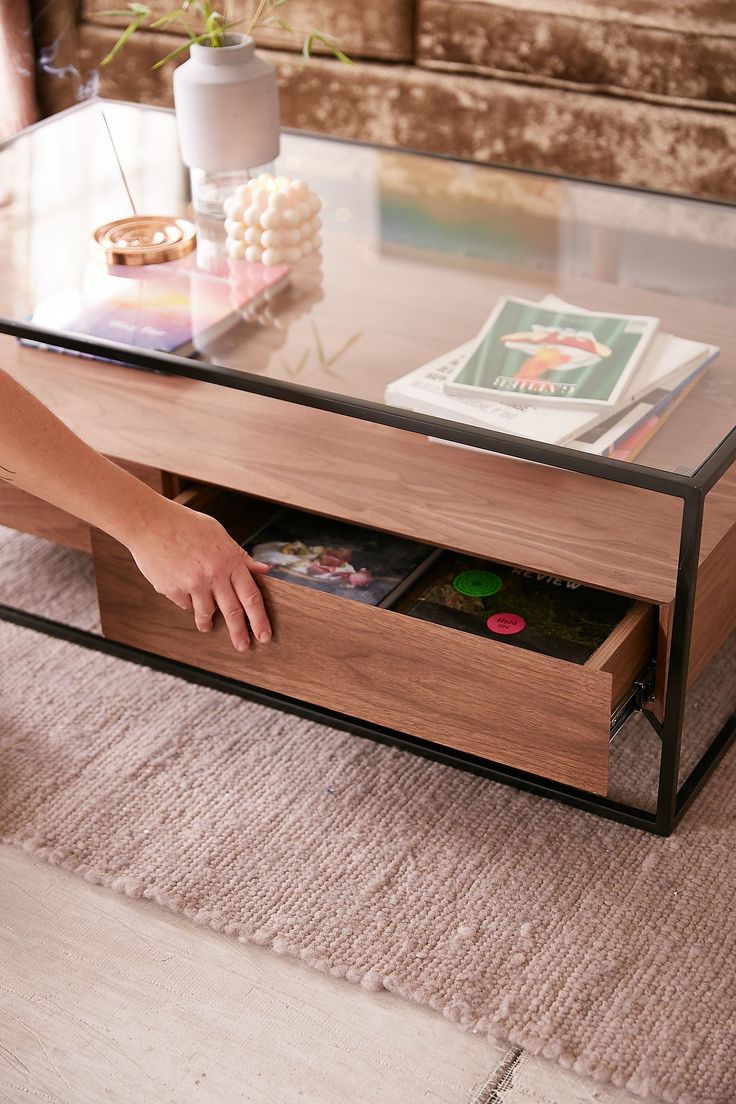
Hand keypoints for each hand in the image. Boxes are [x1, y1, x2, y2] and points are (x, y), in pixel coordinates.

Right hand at [127, 498, 271, 651]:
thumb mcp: (219, 534)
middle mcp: (213, 574)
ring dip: (206, 622)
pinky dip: (186, 600)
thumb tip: (264, 570)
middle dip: (239, 632)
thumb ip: (241, 556)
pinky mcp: (172, 590)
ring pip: (205, 612)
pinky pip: (184, 604)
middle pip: (232, 611)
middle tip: (243, 646)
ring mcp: (192, 584)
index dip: (259, 618)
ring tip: (206, 627)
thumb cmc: (185, 524)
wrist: (149, 522)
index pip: (251, 595)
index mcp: (229, 560)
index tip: (264, 635)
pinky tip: (180, 588)